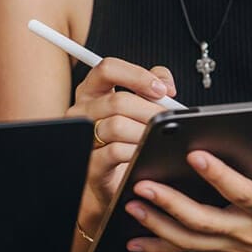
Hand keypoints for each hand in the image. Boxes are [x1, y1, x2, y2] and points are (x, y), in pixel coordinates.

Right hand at [68, 58, 175, 229]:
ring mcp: (83, 138)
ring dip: (145, 132)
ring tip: (159, 138)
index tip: (161, 90)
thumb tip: (166, 85)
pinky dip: (136, 151)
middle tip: (169, 120)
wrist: (117, 183)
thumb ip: (153, 86)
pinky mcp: (90, 163)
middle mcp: (83, 111)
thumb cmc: (127, 141)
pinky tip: (146, 153)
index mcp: (93, 92)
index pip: (107, 69)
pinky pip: (114, 151)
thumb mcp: (140, 108)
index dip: (136, 75)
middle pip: (118, 100)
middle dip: (151, 110)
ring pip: (117, 125)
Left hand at [121, 139, 251, 251]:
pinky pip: (189, 249)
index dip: (218, 175)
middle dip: (170, 203)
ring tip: (131, 205)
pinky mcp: (226, 249)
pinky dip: (161, 245)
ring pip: (189, 238)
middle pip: (202, 220)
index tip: (196, 155)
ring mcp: (234, 244)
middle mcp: (247, 230)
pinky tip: (137, 240)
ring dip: (157, 223)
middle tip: (144, 184)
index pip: (241, 192)